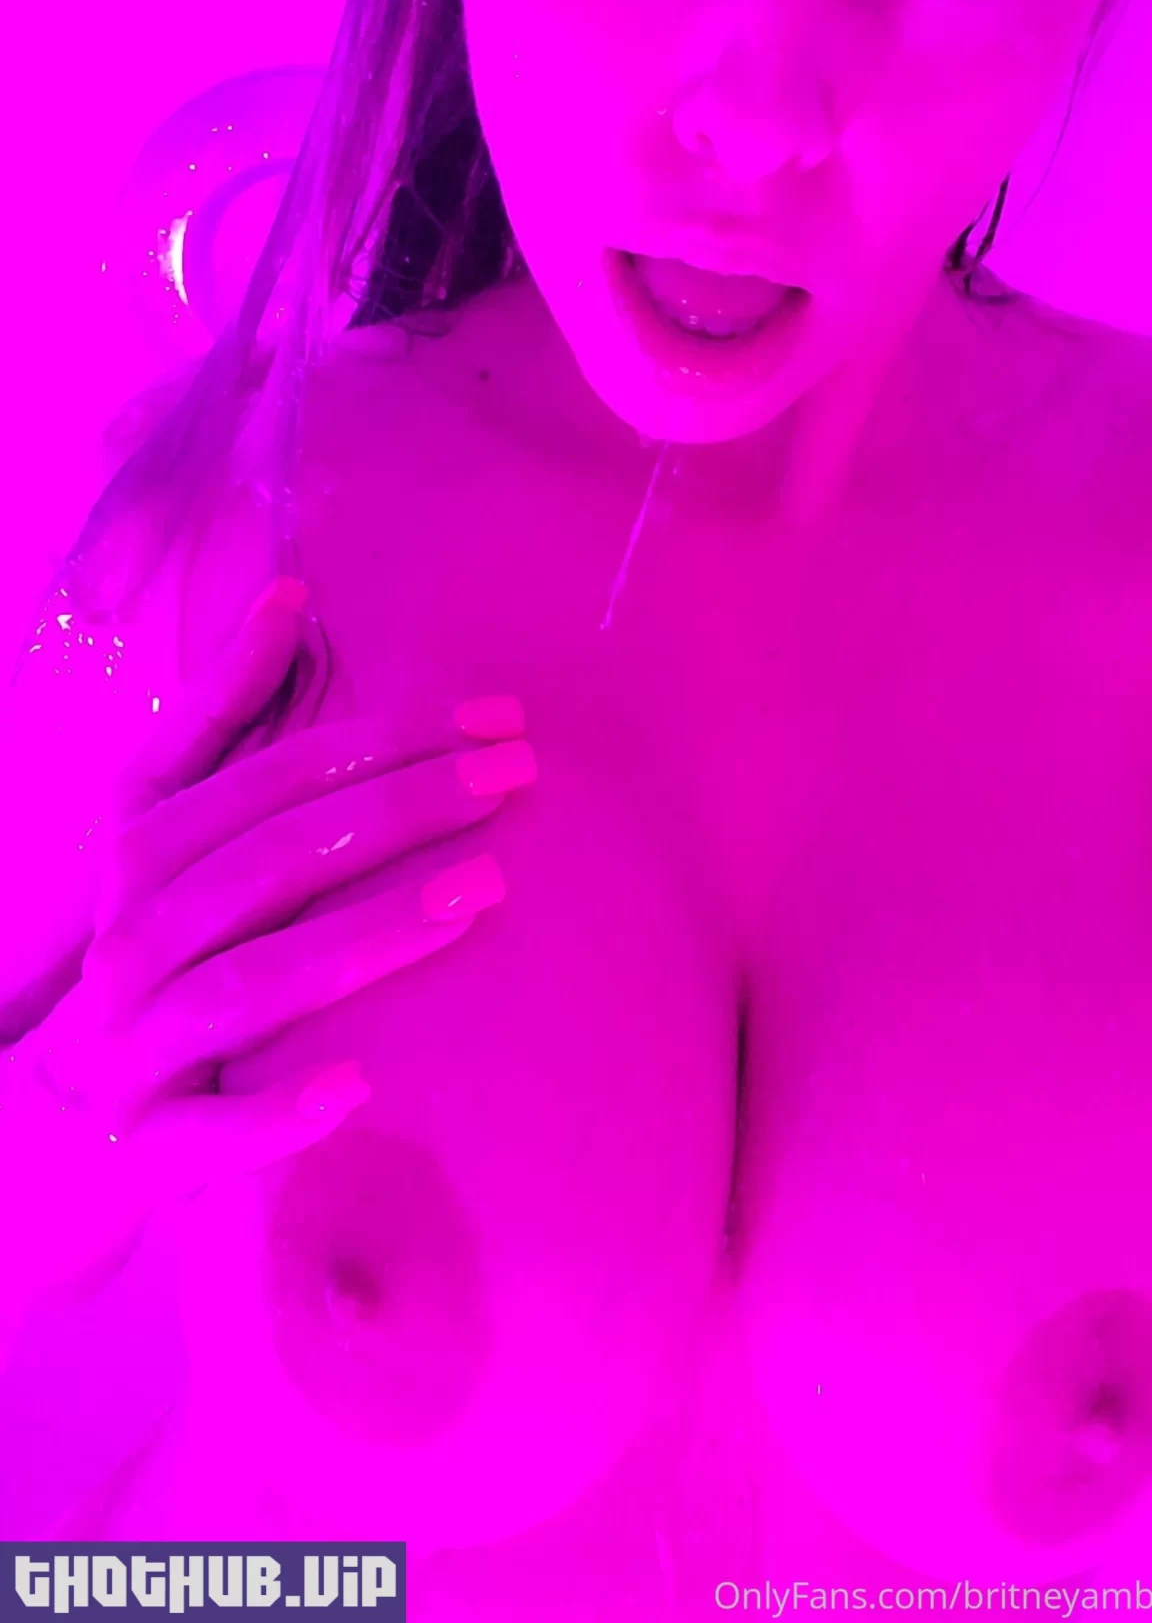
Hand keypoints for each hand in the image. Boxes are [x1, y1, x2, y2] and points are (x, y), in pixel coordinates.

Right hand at [0, 578, 533, 1329]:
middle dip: (398, 810)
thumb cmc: (135, 952)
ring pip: (249, 983)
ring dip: (364, 938)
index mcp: (140, 853)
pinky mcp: (139, 1149)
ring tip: (480, 896)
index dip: (382, 739)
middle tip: (514, 779)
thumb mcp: (158, 825)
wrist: (38, 1128)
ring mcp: (133, 1046)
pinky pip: (208, 1135)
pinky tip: (356, 1087)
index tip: (499, 716)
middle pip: (270, 861)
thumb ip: (221, 712)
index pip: (268, 777)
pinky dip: (277, 1113)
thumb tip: (291, 591)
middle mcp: (132, 937)